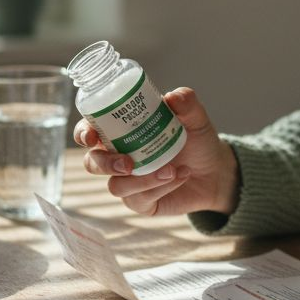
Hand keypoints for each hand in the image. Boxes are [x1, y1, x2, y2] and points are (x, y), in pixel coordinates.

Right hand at [75, 87, 238, 216]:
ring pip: (116, 186)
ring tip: (171, 169)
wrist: (215, 170)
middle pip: (92, 163)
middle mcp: (119, 158)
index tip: (91, 136)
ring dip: (142, 179)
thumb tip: (174, 96)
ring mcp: (128, 183)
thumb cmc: (197, 141)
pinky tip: (180, 175)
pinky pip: (139, 199)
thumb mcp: (196, 119)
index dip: (83, 134)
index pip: (90, 132)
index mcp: (121, 133)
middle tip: (128, 163)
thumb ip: (187, 104)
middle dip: (105, 164)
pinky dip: (161, 187)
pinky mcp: (142, 203)